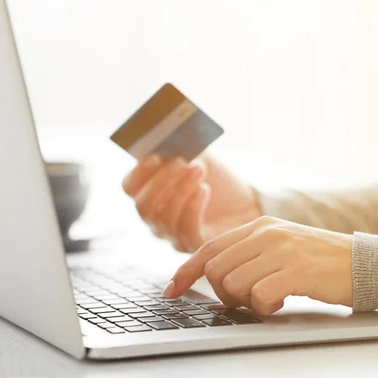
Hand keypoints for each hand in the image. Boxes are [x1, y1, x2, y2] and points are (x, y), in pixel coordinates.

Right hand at [122, 153, 261, 252]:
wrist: (248, 203)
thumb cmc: (219, 180)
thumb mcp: (199, 156)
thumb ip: (182, 145)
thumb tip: (171, 132)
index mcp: (149, 193)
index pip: (129, 187)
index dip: (139, 172)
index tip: (155, 155)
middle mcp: (155, 218)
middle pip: (143, 206)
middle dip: (161, 181)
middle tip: (180, 161)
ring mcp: (173, 235)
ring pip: (164, 218)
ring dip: (181, 190)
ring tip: (199, 169)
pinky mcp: (194, 245)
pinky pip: (186, 230)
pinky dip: (193, 207)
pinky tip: (204, 189)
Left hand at [163, 216, 353, 315]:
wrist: (363, 263)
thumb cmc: (321, 261)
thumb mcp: (281, 247)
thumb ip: (250, 255)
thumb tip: (215, 277)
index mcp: (260, 226)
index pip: (209, 247)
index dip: (186, 271)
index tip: (172, 290)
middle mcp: (267, 233)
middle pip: (216, 269)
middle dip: (223, 294)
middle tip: (246, 300)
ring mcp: (282, 250)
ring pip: (233, 283)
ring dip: (245, 301)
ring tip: (270, 298)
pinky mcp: (297, 270)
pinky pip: (259, 296)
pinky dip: (265, 307)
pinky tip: (282, 302)